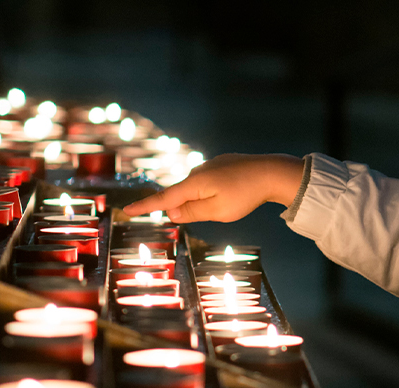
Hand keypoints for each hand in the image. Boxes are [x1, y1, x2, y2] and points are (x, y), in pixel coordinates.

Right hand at [122, 153, 305, 222]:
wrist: (272, 172)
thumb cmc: (245, 195)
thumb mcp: (218, 211)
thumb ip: (193, 212)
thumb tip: (172, 212)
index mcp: (194, 183)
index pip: (163, 199)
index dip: (145, 207)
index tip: (126, 211)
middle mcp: (198, 171)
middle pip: (183, 195)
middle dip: (190, 208)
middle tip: (218, 210)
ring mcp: (211, 166)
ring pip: (200, 190)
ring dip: (208, 200)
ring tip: (235, 201)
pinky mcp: (223, 164)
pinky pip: (212, 183)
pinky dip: (217, 192)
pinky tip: (237, 192)